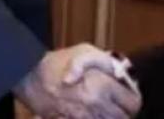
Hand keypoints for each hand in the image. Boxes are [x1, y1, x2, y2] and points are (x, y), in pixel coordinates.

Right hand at [13, 43, 140, 118]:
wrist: (30, 76)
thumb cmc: (59, 61)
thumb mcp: (87, 51)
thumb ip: (110, 63)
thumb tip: (123, 76)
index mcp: (103, 85)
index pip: (133, 104)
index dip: (133, 100)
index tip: (128, 96)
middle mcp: (96, 104)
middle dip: (122, 112)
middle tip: (117, 103)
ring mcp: (84, 116)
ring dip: (108, 117)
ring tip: (103, 108)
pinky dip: (95, 118)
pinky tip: (91, 112)